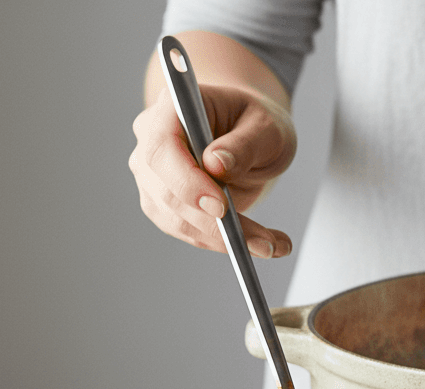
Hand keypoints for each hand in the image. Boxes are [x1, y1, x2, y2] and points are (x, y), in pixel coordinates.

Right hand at [129, 84, 295, 256]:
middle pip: (169, 193)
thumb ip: (244, 144)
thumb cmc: (256, 123)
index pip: (162, 149)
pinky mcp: (164, 205)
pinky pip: (190, 233)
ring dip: (227, 241)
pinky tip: (257, 243)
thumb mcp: (266, 127)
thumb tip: (216, 164)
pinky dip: (224, 243)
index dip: (187, 182)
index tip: (221, 207)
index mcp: (172, 108)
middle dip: (216, 225)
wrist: (250, 136)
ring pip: (180, 221)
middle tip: (264, 242)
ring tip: (273, 245)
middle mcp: (152, 141)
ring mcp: (153, 176)